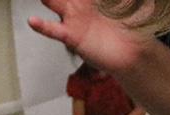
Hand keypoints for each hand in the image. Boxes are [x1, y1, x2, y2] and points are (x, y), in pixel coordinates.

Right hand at [28, 0, 150, 73]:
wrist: (133, 54)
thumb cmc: (132, 28)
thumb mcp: (136, 6)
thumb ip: (133, 0)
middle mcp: (78, 3)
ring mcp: (72, 18)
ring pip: (51, 1)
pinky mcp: (71, 36)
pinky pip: (52, 30)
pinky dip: (41, 26)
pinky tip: (33, 21)